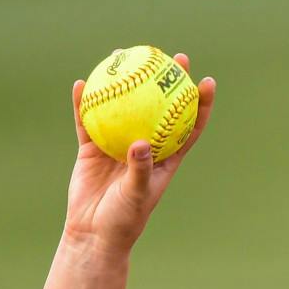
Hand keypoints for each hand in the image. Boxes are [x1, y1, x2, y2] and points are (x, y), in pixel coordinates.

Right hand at [61, 52, 215, 252]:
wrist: (93, 233)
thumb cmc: (123, 220)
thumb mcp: (136, 196)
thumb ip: (140, 169)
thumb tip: (141, 142)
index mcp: (165, 159)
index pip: (188, 126)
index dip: (200, 104)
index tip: (206, 81)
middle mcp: (145, 147)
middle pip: (160, 106)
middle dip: (167, 81)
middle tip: (172, 57)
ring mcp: (118, 144)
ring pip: (124, 106)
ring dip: (126, 80)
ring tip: (125, 55)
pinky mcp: (92, 148)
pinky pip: (88, 120)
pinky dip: (85, 103)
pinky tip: (83, 83)